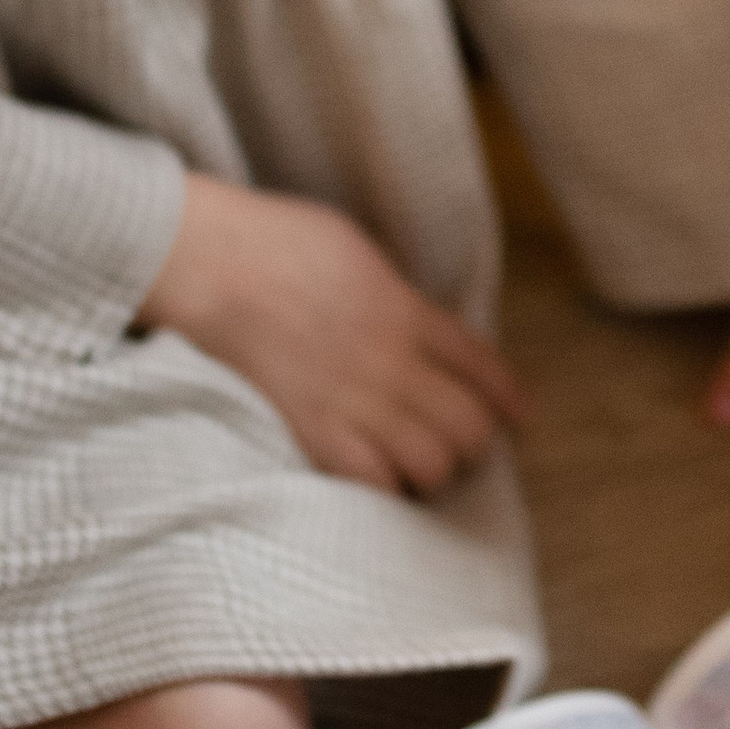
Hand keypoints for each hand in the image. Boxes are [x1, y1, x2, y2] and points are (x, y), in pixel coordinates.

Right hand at [138, 171, 524, 496]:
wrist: (209, 263)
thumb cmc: (278, 242)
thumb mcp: (360, 252)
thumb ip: (399, 296)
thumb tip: (422, 322)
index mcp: (406, 311)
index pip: (483, 367)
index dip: (509, 397)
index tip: (520, 414)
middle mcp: (390, 362)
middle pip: (470, 426)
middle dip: (477, 439)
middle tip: (464, 441)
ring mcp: (350, 401)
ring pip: (432, 463)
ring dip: (436, 467)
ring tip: (422, 462)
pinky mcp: (309, 431)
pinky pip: (372, 482)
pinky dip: (385, 486)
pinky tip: (378, 474)